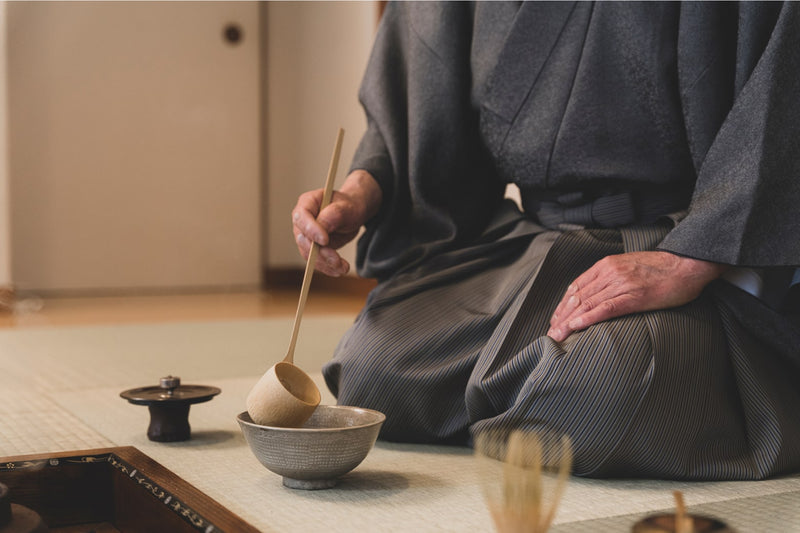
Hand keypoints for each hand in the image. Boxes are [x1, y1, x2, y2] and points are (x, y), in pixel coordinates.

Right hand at [292, 170, 381, 276]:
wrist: (353, 214)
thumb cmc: (349, 206)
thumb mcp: (346, 207)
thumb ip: (334, 215)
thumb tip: (322, 227)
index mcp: (307, 203)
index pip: (302, 217)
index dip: (311, 230)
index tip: (325, 241)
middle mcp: (302, 220)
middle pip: (303, 239)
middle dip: (320, 252)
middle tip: (337, 261)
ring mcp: (305, 235)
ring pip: (308, 253)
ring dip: (325, 263)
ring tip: (343, 268)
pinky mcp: (312, 248)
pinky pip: (315, 260)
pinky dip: (327, 267)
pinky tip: (338, 270)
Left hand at [547, 251, 726, 341]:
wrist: (688, 264)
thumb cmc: (661, 269)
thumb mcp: (629, 267)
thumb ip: (612, 278)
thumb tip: (597, 294)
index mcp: (607, 265)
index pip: (576, 286)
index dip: (562, 305)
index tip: (555, 319)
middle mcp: (610, 272)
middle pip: (577, 297)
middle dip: (561, 316)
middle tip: (551, 333)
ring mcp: (621, 284)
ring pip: (587, 304)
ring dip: (568, 322)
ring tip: (557, 336)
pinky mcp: (634, 296)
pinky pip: (606, 308)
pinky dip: (588, 319)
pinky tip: (576, 327)